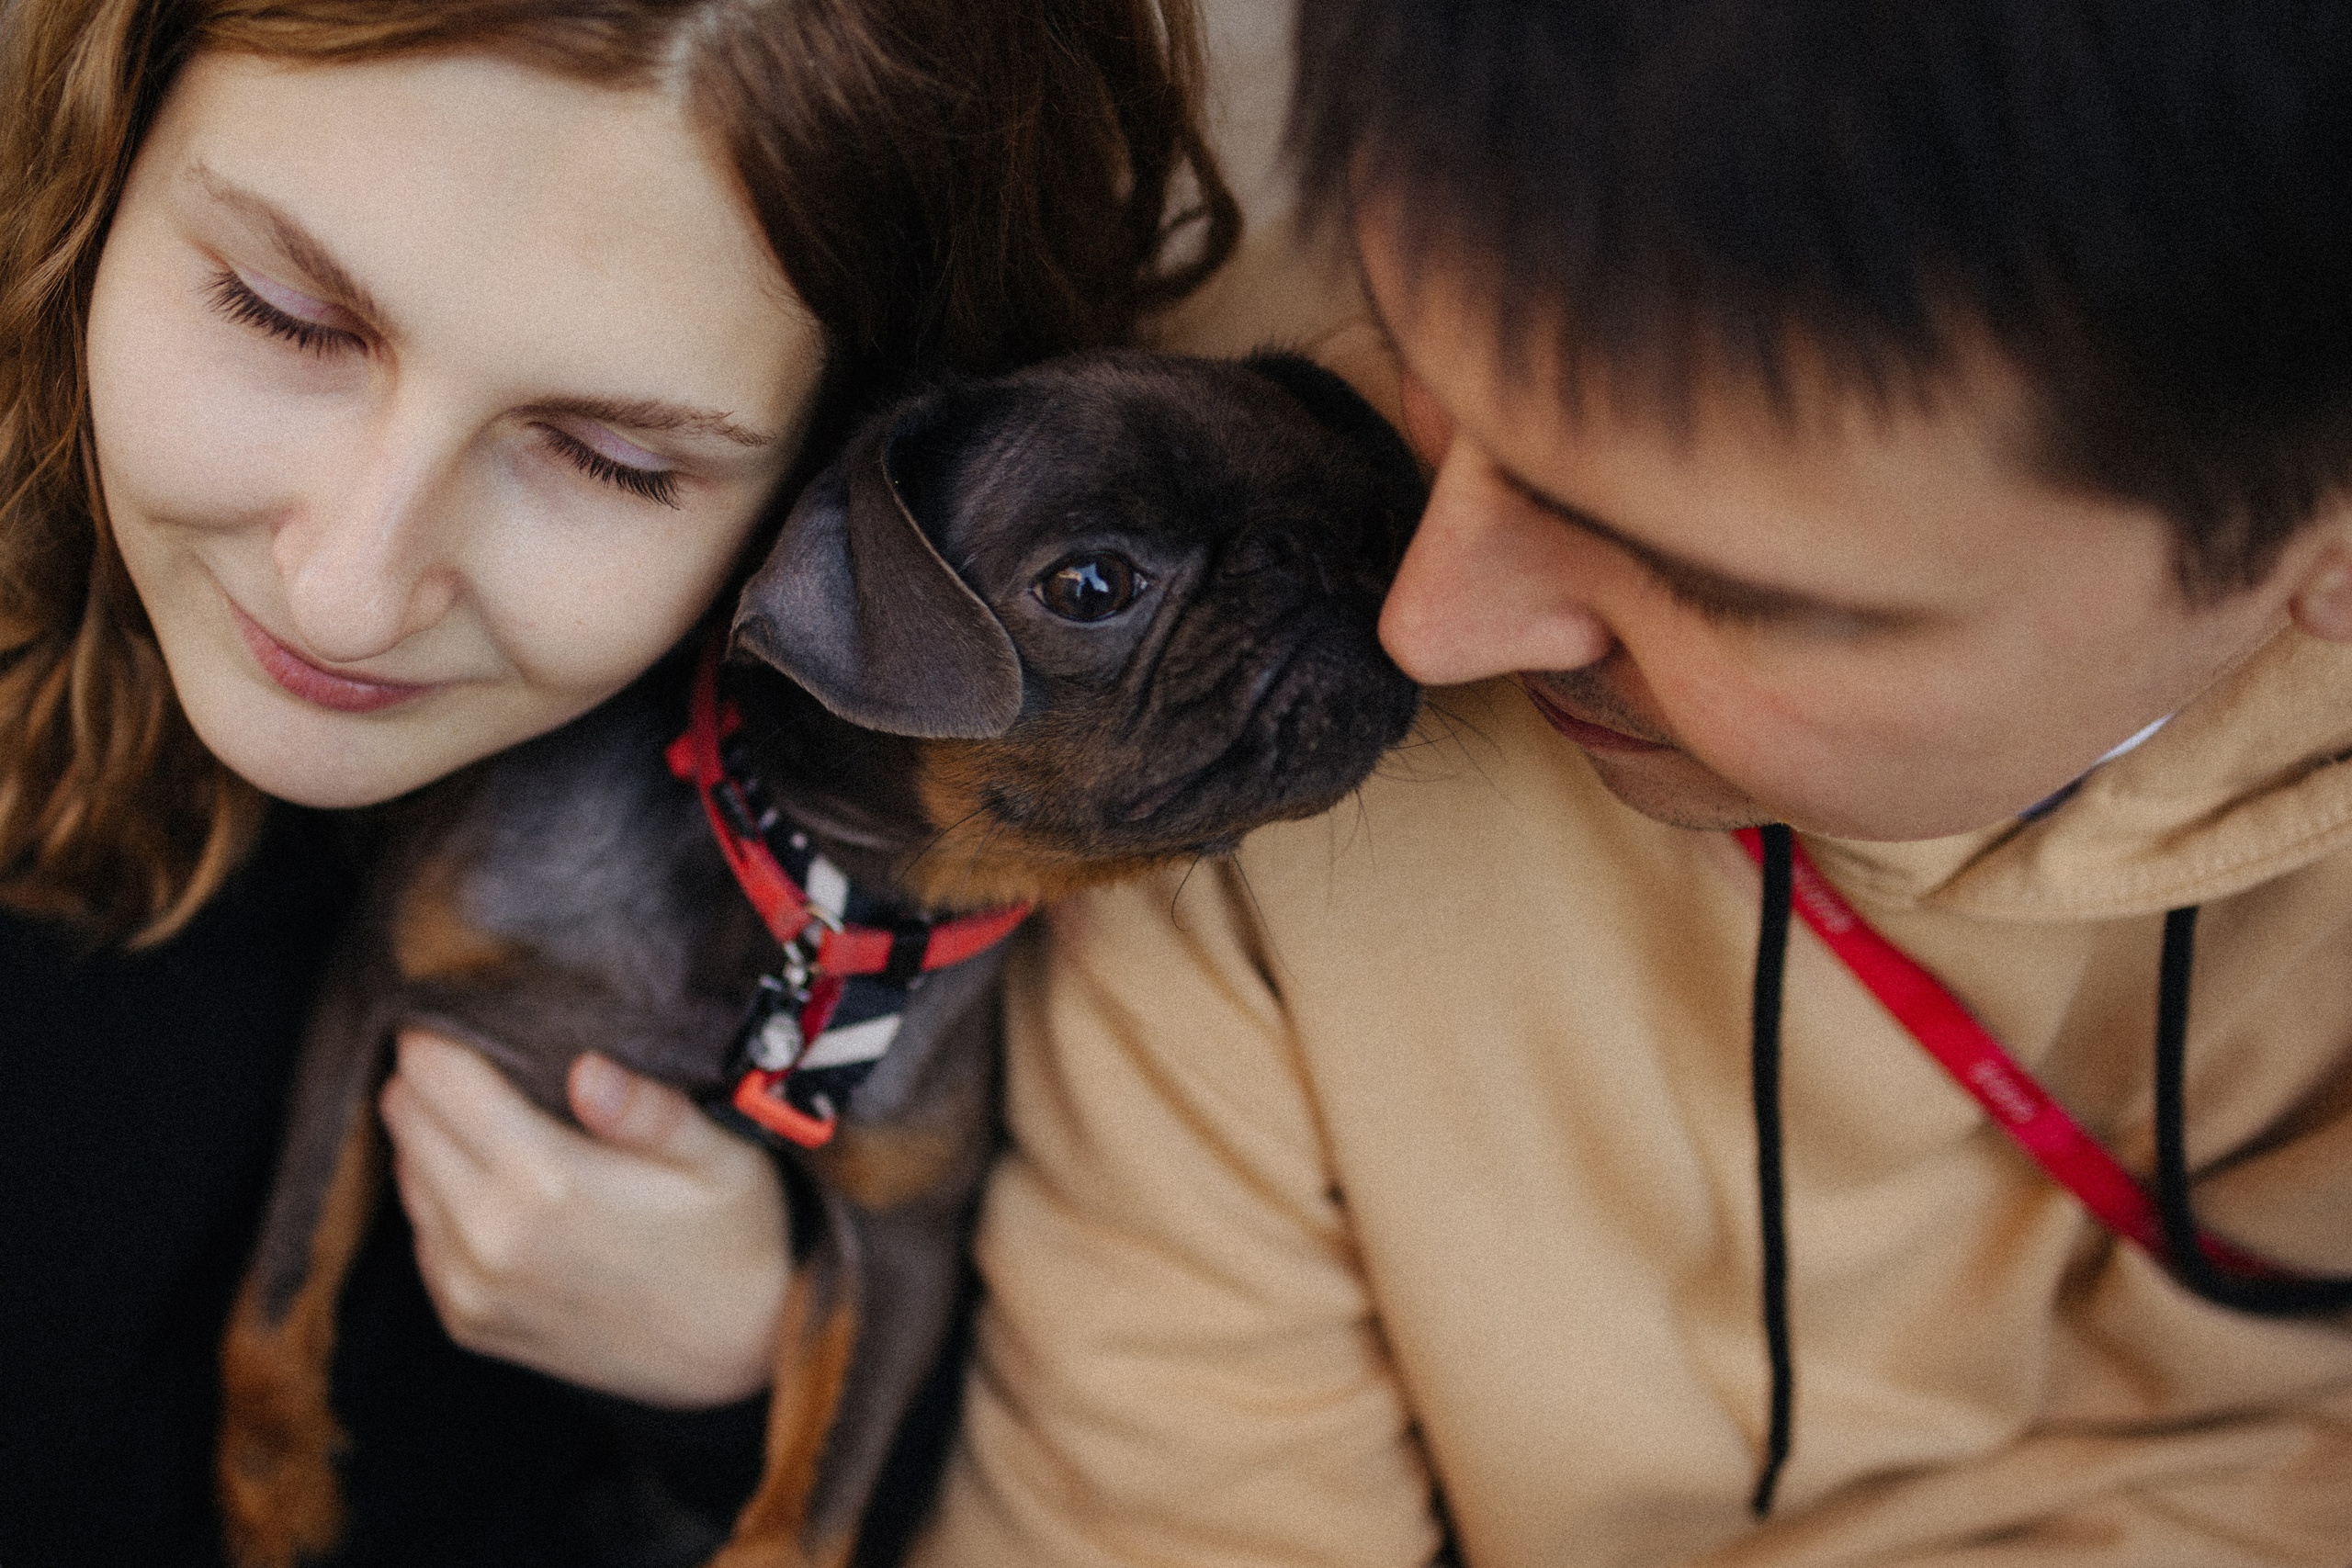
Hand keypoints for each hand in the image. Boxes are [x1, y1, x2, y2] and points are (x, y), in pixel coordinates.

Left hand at [379, 1031, 789, 1408]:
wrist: (737, 1354)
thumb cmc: (736, 1238)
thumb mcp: (720, 1158)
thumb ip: (650, 1110)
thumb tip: (587, 1068)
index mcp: (543, 1182)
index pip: (435, 1074)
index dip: (442, 1029)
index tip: (471, 1013)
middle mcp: (487, 1238)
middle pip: (404, 1114)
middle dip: (432, 1075)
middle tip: (486, 1056)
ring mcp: (469, 1287)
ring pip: (404, 1171)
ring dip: (434, 1135)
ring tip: (494, 1115)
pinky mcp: (468, 1322)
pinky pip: (422, 1234)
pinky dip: (443, 1195)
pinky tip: (501, 1184)